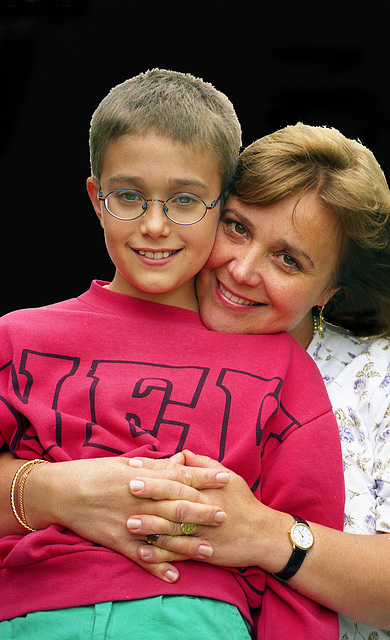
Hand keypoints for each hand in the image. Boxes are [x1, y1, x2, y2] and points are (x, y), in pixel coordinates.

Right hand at [24, 454, 228, 582]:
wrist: (62, 491)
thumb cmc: (95, 472)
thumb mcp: (126, 462)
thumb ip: (156, 465)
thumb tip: (182, 460)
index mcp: (144, 477)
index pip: (181, 476)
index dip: (204, 476)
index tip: (226, 477)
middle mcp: (140, 500)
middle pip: (178, 507)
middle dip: (203, 511)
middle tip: (224, 515)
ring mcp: (129, 522)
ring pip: (164, 535)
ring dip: (187, 543)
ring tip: (209, 550)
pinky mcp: (117, 541)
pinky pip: (141, 556)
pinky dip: (158, 568)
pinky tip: (174, 576)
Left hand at [127, 451, 287, 571]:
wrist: (263, 534)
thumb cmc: (243, 502)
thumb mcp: (228, 476)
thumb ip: (202, 464)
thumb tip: (181, 454)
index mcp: (206, 488)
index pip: (176, 475)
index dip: (154, 470)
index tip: (133, 464)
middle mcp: (202, 508)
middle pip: (173, 499)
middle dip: (150, 493)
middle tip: (126, 488)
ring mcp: (201, 532)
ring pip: (172, 528)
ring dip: (149, 527)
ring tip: (128, 523)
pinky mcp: (201, 552)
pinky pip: (177, 554)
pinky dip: (159, 555)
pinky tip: (141, 553)